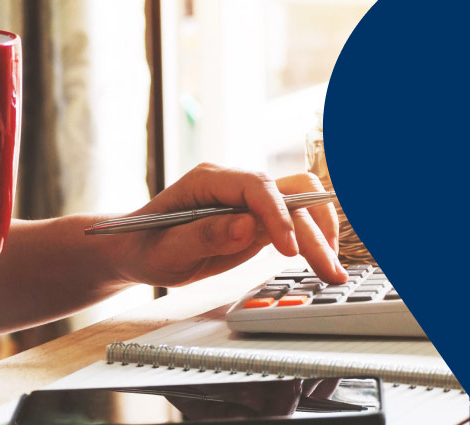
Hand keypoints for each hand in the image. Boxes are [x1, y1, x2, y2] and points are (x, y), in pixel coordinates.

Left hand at [110, 163, 345, 285]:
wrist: (137, 250)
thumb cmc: (144, 247)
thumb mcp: (167, 249)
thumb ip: (204, 236)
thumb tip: (247, 226)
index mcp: (208, 181)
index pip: (257, 186)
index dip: (278, 215)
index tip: (289, 250)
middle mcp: (233, 184)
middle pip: (288, 193)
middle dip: (311, 230)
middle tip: (327, 269)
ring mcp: (247, 200)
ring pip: (300, 202)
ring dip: (320, 232)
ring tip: (332, 269)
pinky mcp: (256, 220)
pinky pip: (293, 221)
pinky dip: (311, 239)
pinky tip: (321, 261)